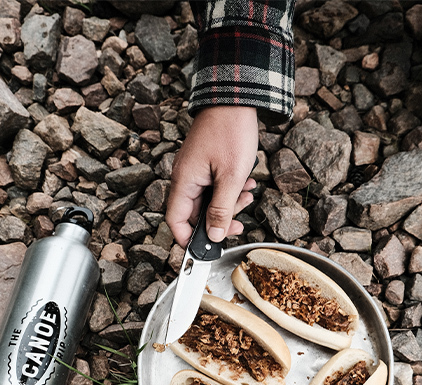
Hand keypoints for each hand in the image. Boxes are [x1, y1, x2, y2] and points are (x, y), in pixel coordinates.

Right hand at [165, 105, 259, 247]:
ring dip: (227, 203)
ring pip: (206, 200)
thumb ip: (221, 209)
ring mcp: (194, 170)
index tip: (206, 248)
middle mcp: (184, 178)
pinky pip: (212, 186)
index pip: (175, 221)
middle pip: (194, 213)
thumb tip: (214, 235)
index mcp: (183, 182)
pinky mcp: (204, 163)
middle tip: (237, 221)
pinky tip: (244, 182)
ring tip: (247, 194)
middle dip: (218, 219)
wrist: (236, 98)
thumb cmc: (231, 132)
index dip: (188, 239)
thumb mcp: (231, 177)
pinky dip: (228, 189)